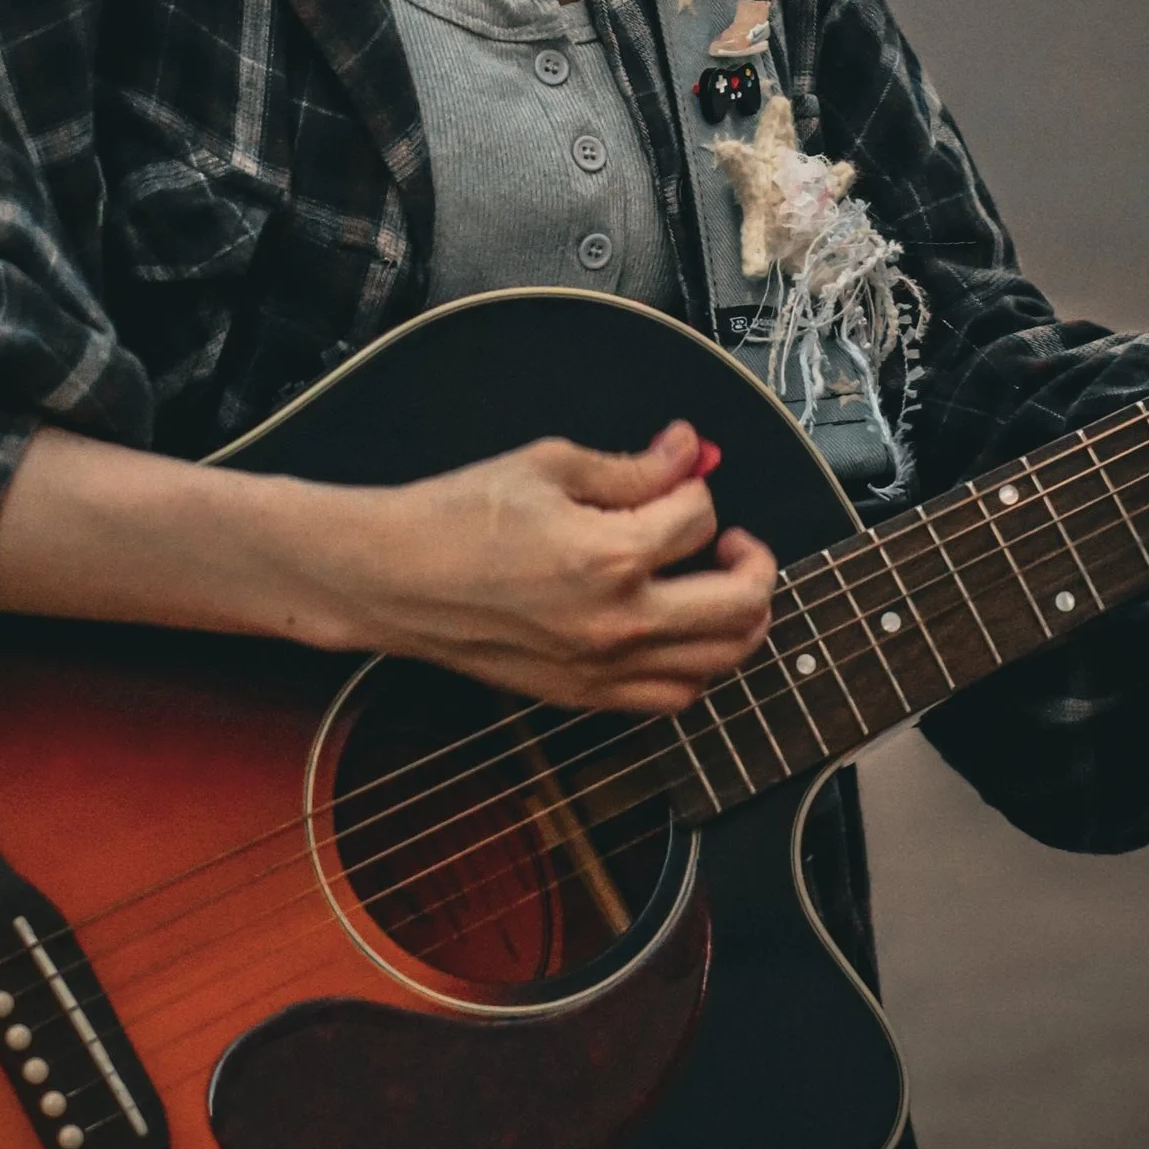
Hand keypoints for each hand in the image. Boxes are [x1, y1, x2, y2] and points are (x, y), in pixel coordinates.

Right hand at [350, 422, 774, 715]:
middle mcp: (619, 622)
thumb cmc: (455, 515)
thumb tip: (688, 450)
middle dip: (755, 561)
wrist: (393, 578)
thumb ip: (632, 466)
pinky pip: (672, 697)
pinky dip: (696, 666)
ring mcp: (604, 668)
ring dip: (738, 619)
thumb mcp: (549, 465)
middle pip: (741, 604)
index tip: (677, 472)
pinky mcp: (584, 694)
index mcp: (611, 555)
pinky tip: (677, 630)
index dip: (696, 484)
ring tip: (718, 584)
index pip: (701, 515)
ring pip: (720, 662)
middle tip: (735, 540)